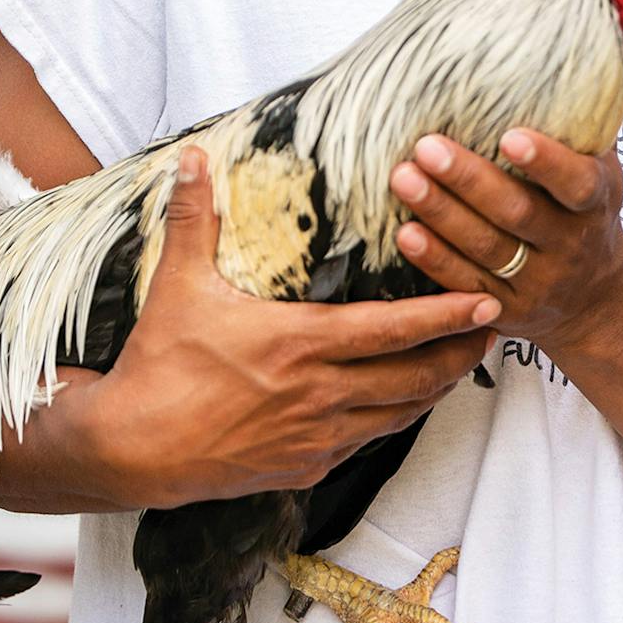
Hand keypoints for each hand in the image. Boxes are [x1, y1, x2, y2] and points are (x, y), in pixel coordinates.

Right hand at [76, 147, 498, 507]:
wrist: (130, 450)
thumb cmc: (158, 365)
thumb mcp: (177, 285)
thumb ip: (194, 218)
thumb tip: (191, 155)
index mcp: (299, 344)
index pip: (393, 329)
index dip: (446, 316)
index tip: (486, 301)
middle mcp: (319, 395)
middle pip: (414, 377)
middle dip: (460, 353)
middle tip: (492, 331)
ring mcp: (316, 438)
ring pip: (398, 414)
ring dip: (434, 389)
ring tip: (461, 364)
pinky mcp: (305, 468)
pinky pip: (365, 442)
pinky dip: (392, 418)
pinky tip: (401, 403)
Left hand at [389, 129, 622, 359]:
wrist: (595, 296)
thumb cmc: (583, 210)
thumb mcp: (599, 169)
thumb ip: (578, 124)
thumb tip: (552, 47)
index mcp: (594, 203)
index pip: (575, 183)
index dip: (546, 162)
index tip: (511, 136)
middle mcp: (569, 245)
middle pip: (517, 214)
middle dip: (470, 181)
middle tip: (427, 147)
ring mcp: (537, 283)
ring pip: (485, 249)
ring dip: (441, 214)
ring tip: (401, 178)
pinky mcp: (505, 310)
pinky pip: (465, 284)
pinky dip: (434, 259)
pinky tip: (405, 231)